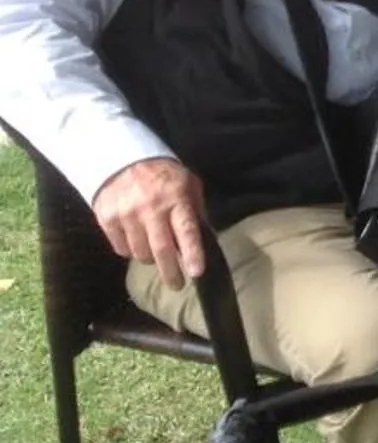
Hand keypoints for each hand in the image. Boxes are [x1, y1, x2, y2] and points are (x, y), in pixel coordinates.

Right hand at [92, 157, 209, 290]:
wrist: (120, 158)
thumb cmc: (163, 174)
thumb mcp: (188, 184)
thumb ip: (196, 210)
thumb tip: (205, 238)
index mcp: (176, 199)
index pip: (186, 232)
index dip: (192, 254)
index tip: (196, 273)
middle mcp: (150, 209)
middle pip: (162, 250)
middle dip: (171, 273)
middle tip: (177, 285)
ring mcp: (126, 215)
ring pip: (140, 253)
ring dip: (150, 259)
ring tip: (156, 254)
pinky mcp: (106, 220)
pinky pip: (121, 248)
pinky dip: (131, 250)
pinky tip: (136, 242)